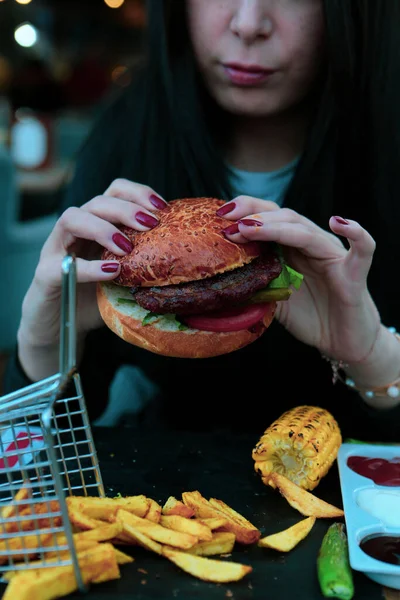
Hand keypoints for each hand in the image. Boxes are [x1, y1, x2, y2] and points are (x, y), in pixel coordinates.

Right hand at [17, 179, 166, 378]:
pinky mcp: (44, 275)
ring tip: (126, 248)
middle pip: (96, 202)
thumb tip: (185, 269)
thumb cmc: (94, 301)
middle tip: (150, 224)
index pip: (114, 193)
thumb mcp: (125, 281)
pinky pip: (59, 263)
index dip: (137, 193)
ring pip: (71, 218)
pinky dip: (88, 267)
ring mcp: (55, 250)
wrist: (59, 330)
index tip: (163, 207)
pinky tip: (110, 272)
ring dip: (103, 228)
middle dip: (126, 209)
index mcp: (96, 226)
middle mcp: (74, 232)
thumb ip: (144, 269)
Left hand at [219, 196, 380, 363]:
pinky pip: (363, 248)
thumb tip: (218, 285)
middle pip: (285, 217)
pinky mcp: (354, 273)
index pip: (269, 218)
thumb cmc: (309, 317)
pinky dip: (356, 233)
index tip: (219, 216)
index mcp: (291, 247)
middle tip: (228, 223)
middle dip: (254, 217)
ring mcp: (333, 256)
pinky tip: (338, 222)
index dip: (246, 211)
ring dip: (278, 228)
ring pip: (307, 232)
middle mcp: (311, 245)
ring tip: (251, 228)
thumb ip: (254, 287)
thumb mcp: (273, 301)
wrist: (341, 342)